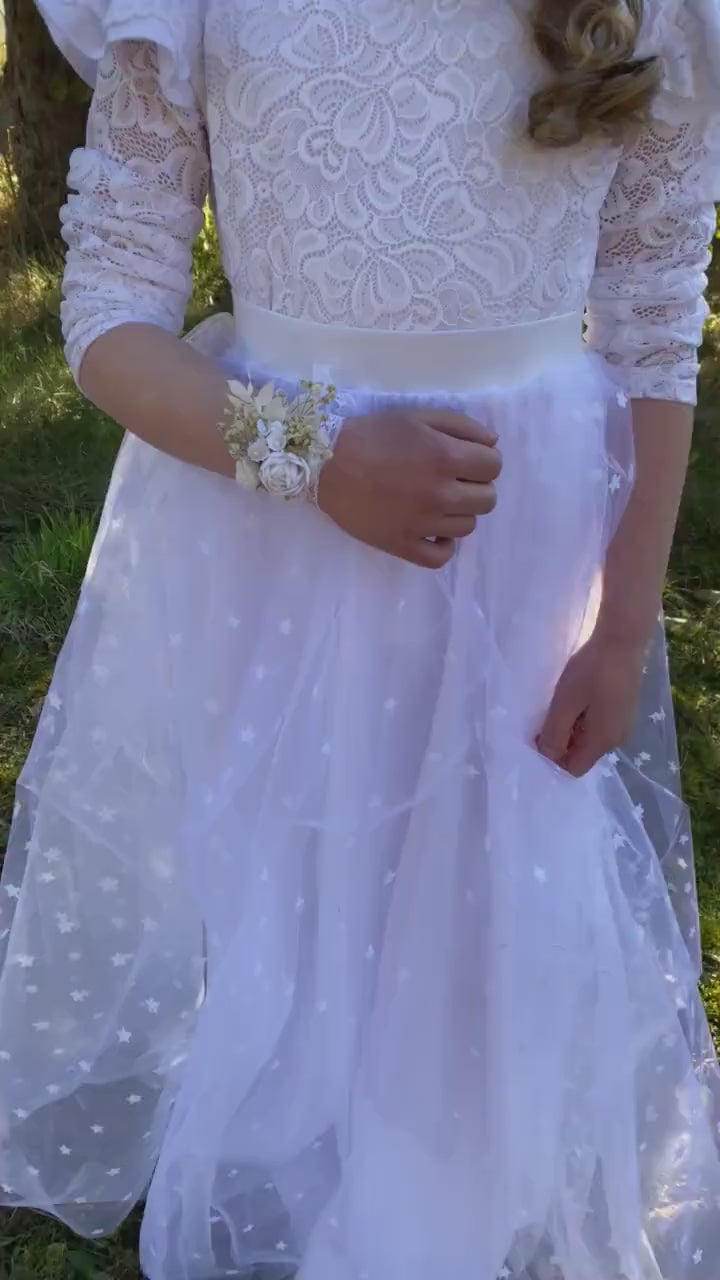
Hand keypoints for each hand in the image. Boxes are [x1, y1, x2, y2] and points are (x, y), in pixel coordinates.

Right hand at [317, 409, 501, 567]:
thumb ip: (461, 426)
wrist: (326, 465)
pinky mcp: (404, 545)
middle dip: (475, 487)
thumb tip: (493, 444)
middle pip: (488, 500)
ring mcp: (423, 523)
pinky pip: (441, 556)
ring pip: (468, 527)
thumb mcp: (417, 417)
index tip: (465, 460)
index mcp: (446, 457)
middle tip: (450, 480)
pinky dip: (443, 545)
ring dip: (459, 513)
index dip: (482, 461)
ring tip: (434, 502)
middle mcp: (441, 493)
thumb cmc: (373, 436)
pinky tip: (432, 530)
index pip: (494, 466)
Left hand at [536, 630, 646, 777]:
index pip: (574, 769)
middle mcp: (618, 739)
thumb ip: (554, 733)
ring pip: (589, 738)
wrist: (623, 640)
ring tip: (562, 702)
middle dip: (561, 742)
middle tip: (547, 715)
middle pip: (582, 754)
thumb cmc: (592, 670)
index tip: (538, 735)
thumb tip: (546, 758)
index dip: (552, 758)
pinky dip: (584, 717)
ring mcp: (624, 724)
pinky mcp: (624, 710)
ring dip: (572, 727)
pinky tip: (578, 696)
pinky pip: (599, 725)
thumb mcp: (565, 702)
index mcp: (603, 741)